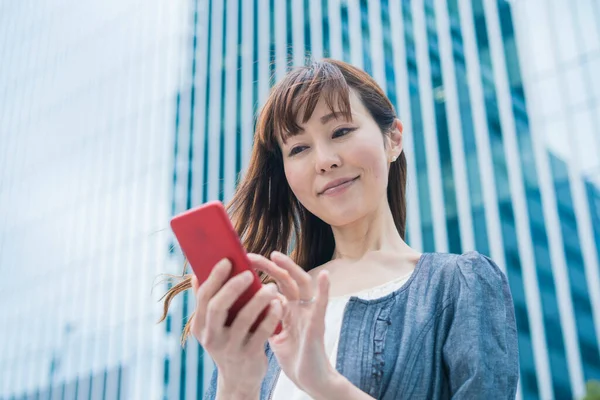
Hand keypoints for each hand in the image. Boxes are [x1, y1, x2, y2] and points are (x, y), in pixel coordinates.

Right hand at [190, 258, 282, 396]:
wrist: (239, 379)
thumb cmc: (228, 341)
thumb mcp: (213, 326)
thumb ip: (207, 302)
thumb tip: (196, 274)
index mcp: (201, 325)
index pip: (203, 297)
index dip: (215, 277)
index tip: (227, 260)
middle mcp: (212, 337)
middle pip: (217, 307)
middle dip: (233, 287)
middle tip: (249, 273)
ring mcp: (230, 347)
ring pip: (243, 319)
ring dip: (258, 300)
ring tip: (270, 287)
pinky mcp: (249, 355)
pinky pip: (261, 332)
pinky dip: (270, 316)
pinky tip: (278, 303)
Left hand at [249, 251, 337, 397]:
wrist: (309, 379)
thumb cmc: (294, 356)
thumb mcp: (273, 332)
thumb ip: (265, 316)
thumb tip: (244, 302)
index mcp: (288, 307)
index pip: (276, 282)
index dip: (262, 270)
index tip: (244, 260)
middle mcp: (299, 306)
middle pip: (286, 278)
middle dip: (269, 265)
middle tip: (251, 255)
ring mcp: (309, 313)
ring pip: (302, 284)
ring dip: (291, 268)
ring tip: (277, 256)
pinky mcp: (317, 325)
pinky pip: (322, 304)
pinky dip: (324, 289)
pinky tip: (324, 275)